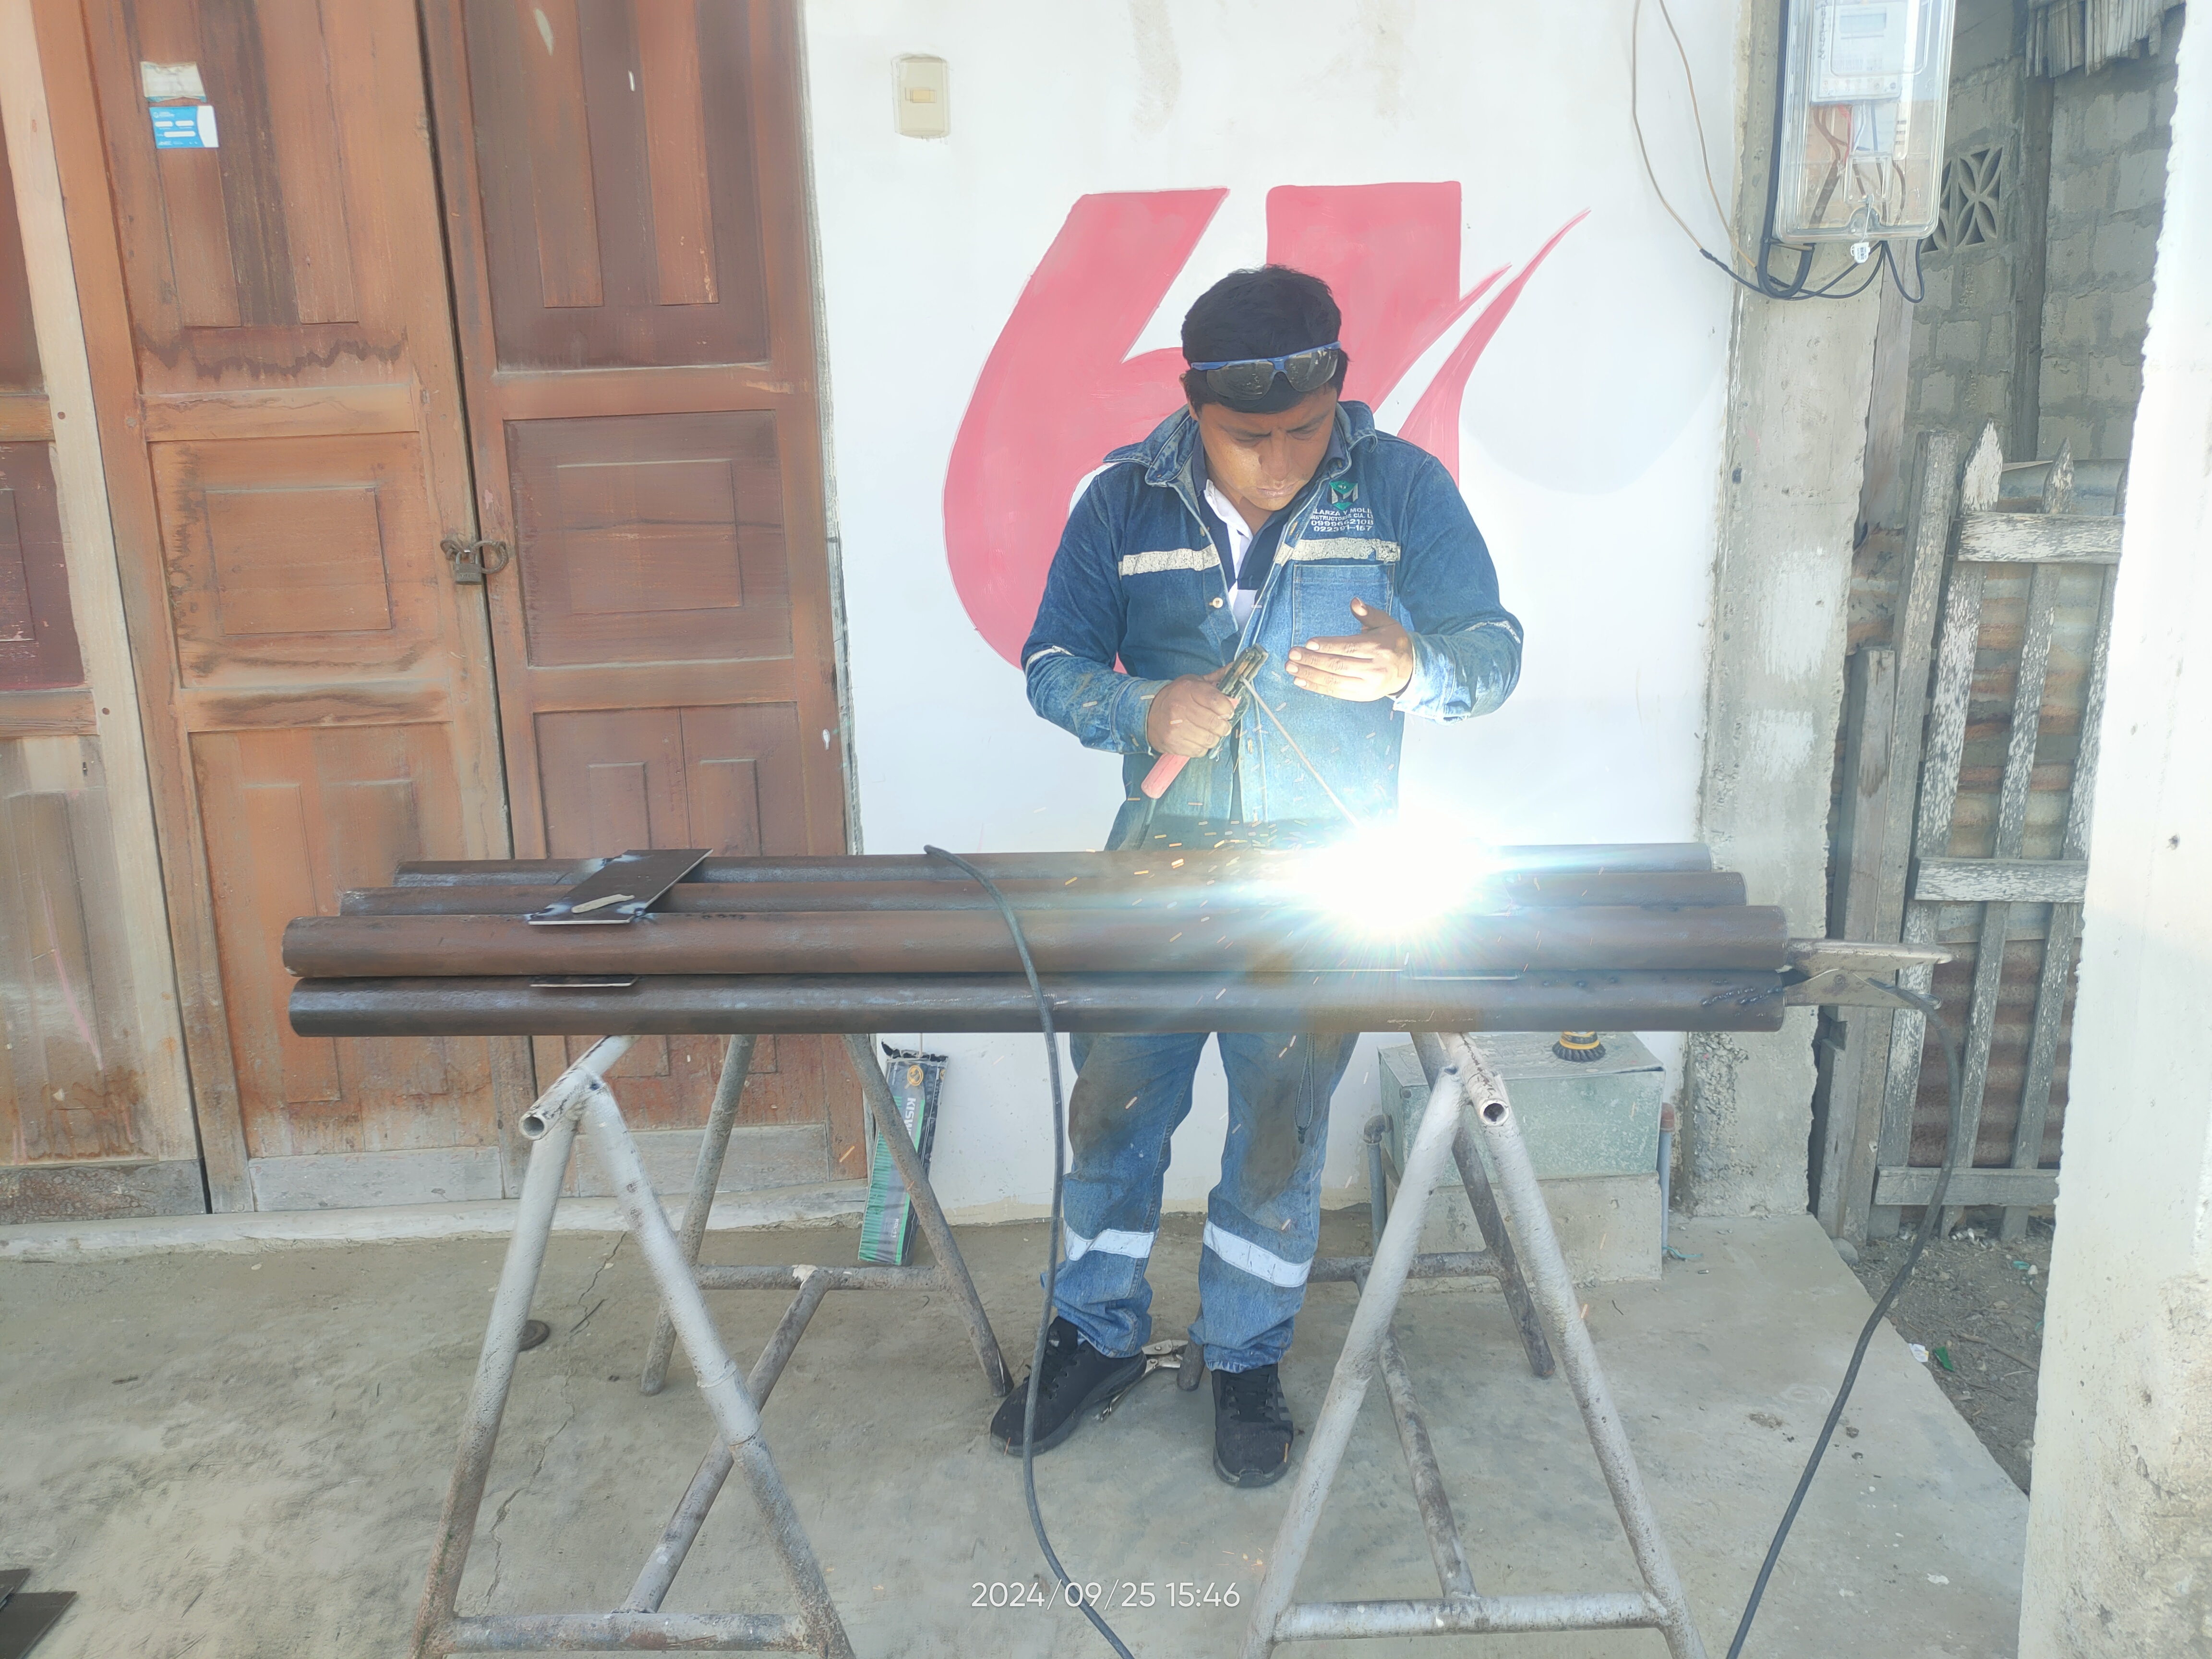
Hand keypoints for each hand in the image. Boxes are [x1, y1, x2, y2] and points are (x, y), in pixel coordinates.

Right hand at [1146, 667, 1235, 755]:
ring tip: (1209, 732)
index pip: (1216, 701)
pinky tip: (1198, 739)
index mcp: (1188, 689)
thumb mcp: (1193, 682)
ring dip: (1214, 738)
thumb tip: (1234, 667)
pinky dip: (1203, 747)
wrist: (1148, 713)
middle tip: (1222, 725)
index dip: (1227, 708)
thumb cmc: (1176, 697)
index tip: (1228, 711)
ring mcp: (1175, 728)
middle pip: (1215, 723)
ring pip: (1209, 739)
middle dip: (1223, 726)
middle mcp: (1180, 708)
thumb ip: (1216, 678)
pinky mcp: (1173, 743)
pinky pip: (1199, 751)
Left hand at [1287, 598, 1413, 700]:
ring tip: (1291, 667)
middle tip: (1292, 654)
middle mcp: (1374, 668)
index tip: (1308, 642)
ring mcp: (1367, 685)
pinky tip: (1300, 681)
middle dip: (1312, 660)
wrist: (1409, 671)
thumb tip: (1354, 602)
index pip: (1349, 647)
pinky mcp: (1361, 696)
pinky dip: (1316, 687)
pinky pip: (1335, 692)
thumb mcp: (1386, 623)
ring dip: (1309, 675)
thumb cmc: (1393, 643)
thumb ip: (1369, 613)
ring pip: (1334, 681)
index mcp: (1379, 647)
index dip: (1328, 645)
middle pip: (1338, 665)